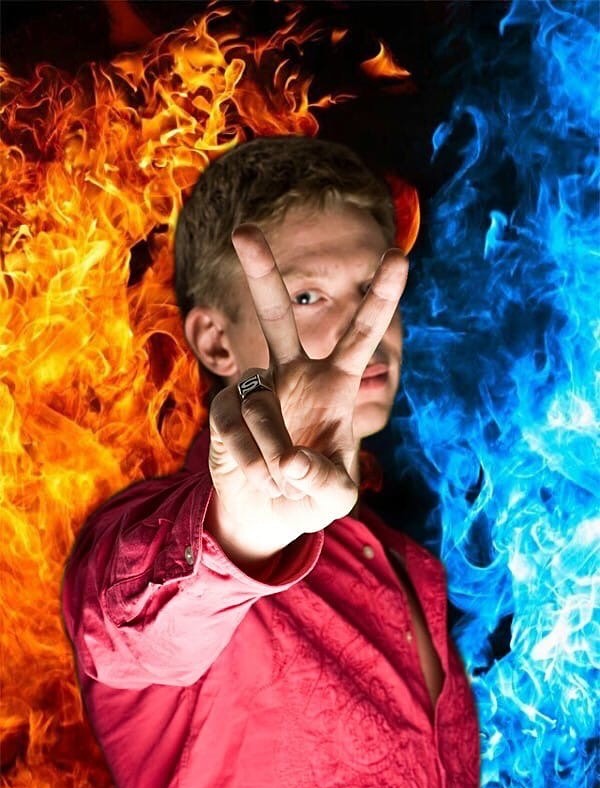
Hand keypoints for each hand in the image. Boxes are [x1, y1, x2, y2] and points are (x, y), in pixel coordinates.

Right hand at [206, 224, 408, 569]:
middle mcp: (293, 375)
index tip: (399, 256)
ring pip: (260, 407)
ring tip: (282, 479)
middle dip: (261, 275)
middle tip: (242, 231)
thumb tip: (290, 459)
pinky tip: (259, 475)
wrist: (268, 511)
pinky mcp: (224, 410)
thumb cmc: (314, 494)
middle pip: (276, 318)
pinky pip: (236, 431)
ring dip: (273, 452)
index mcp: (334, 383)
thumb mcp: (335, 498)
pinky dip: (251, 462)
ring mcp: (255, 389)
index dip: (379, 298)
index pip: (360, 336)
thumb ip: (325, 482)